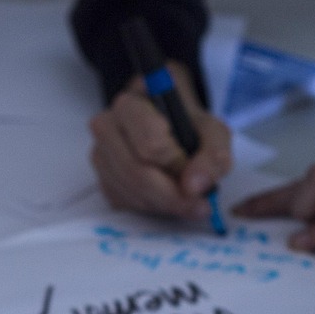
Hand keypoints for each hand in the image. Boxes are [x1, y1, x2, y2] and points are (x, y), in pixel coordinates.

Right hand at [88, 62, 231, 221]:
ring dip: (164, 204)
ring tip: (187, 201)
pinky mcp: (103, 181)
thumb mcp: (213, 131)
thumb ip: (214, 155)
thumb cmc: (187, 126)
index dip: (177, 166)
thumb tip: (195, 187)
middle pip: (136, 172)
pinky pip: (126, 203)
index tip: (197, 175)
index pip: (149, 144)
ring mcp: (100, 157)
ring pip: (132, 192)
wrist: (168, 127)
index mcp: (130, 105)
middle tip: (199, 204)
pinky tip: (167, 199)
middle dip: (171, 195)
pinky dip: (152, 208)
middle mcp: (106, 128)